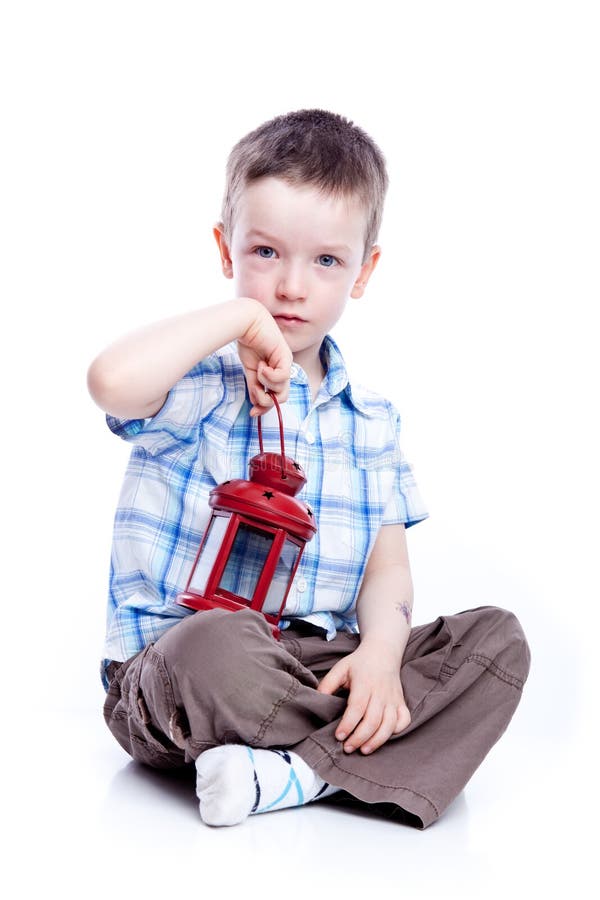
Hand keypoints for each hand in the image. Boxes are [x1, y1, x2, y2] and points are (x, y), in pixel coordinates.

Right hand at [237, 301, 292, 415]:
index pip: (275, 397)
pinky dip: (269, 376)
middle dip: (266, 400)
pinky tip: (261, 365)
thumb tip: (255, 407)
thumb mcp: (250, 370)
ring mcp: (286, 363)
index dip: (265, 408)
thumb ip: (254, 386)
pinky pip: (282, 377)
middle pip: (281, 397)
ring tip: (258, 370)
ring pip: (281, 390)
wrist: (246, 322)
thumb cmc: (248, 342)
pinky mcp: (286, 357)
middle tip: (255, 392)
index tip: (252, 413)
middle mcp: (282, 369)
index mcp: (274, 372)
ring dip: (265, 384)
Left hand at [317, 642, 410, 754]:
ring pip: (389, 724)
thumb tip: (317, 700)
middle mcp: (381, 692)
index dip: (348, 724)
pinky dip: (396, 731)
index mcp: (365, 683)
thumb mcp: (340, 668)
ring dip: (377, 740)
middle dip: (360, 738)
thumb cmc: (359, 663)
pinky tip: (383, 736)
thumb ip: (328, 684)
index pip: (357, 707)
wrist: (382, 652)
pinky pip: (404, 720)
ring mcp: (393, 698)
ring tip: (363, 750)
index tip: (339, 736)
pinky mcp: (401, 702)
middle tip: (347, 748)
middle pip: (373, 720)